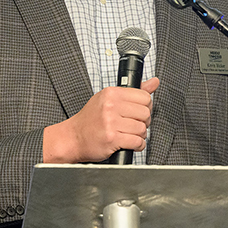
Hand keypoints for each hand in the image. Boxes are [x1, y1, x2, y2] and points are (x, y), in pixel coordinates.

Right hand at [42, 77, 159, 162]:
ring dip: (140, 135)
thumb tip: (154, 82)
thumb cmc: (90, 119)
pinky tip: (130, 144)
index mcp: (112, 93)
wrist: (73, 138)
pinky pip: (136, 142)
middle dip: (144, 122)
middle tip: (135, 125)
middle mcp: (111, 106)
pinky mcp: (111, 139)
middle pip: (145, 113)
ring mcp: (110, 123)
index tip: (139, 112)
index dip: (146, 106)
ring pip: (142, 128)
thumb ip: (133, 91)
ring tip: (130, 135)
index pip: (144, 96)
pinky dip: (138, 145)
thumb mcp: (109, 99)